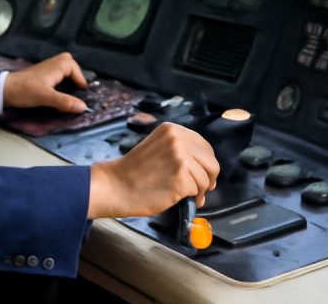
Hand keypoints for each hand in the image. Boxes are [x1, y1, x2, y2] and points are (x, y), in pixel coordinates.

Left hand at [3, 52, 88, 112]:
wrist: (5, 90)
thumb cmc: (25, 90)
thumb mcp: (46, 97)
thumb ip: (65, 102)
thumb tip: (84, 107)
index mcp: (61, 64)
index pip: (80, 76)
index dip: (82, 89)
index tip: (82, 101)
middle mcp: (58, 62)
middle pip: (76, 74)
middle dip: (76, 86)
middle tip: (76, 98)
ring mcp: (52, 68)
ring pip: (69, 77)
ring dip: (70, 88)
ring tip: (70, 100)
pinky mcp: (46, 75)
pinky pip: (61, 79)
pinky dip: (63, 88)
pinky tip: (60, 98)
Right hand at [87, 123, 218, 218]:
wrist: (115, 185)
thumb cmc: (134, 172)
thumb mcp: (157, 147)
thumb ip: (179, 149)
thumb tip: (203, 165)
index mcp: (172, 130)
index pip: (204, 146)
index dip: (206, 162)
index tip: (204, 173)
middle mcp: (178, 140)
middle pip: (211, 162)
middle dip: (209, 177)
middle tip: (202, 188)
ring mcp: (180, 158)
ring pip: (206, 178)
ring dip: (199, 190)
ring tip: (186, 194)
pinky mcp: (181, 178)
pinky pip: (197, 190)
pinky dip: (191, 198)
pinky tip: (177, 197)